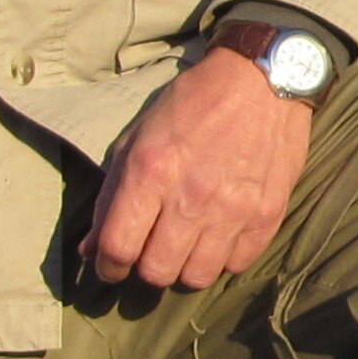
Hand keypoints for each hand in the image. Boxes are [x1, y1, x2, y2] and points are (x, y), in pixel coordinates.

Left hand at [85, 48, 314, 287]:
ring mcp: (233, 209)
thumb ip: (111, 195)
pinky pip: (237, 264)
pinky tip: (217, 238)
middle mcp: (191, 197)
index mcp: (151, 172)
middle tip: (149, 253)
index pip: (118, 248)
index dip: (106, 268)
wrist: (260, 80)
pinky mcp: (267, 214)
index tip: (109, 267)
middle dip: (145, 270)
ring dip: (184, 269)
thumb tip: (90, 249)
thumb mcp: (137, 138)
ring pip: (197, 277)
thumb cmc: (192, 105)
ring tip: (185, 249)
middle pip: (156, 271)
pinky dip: (222, 260)